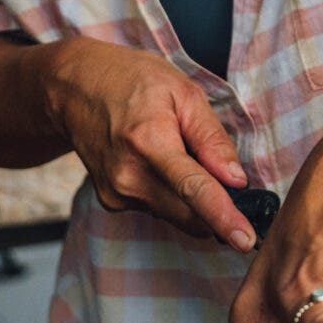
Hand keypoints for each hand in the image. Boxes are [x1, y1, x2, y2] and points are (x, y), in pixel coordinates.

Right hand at [40, 38, 254, 249]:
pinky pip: (158, 209)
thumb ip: (211, 139)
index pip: (193, 189)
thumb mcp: (183, 93)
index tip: (246, 240)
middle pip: (189, 215)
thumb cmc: (133, 82)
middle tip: (227, 181)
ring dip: (192, 200)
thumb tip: (236, 180)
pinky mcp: (112, 202)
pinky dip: (171, 195)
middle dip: (217, 209)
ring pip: (176, 215)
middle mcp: (128, 176)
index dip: (224, 217)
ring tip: (177, 153)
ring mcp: (116, 193)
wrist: (76, 88)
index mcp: (149, 142)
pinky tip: (157, 163)